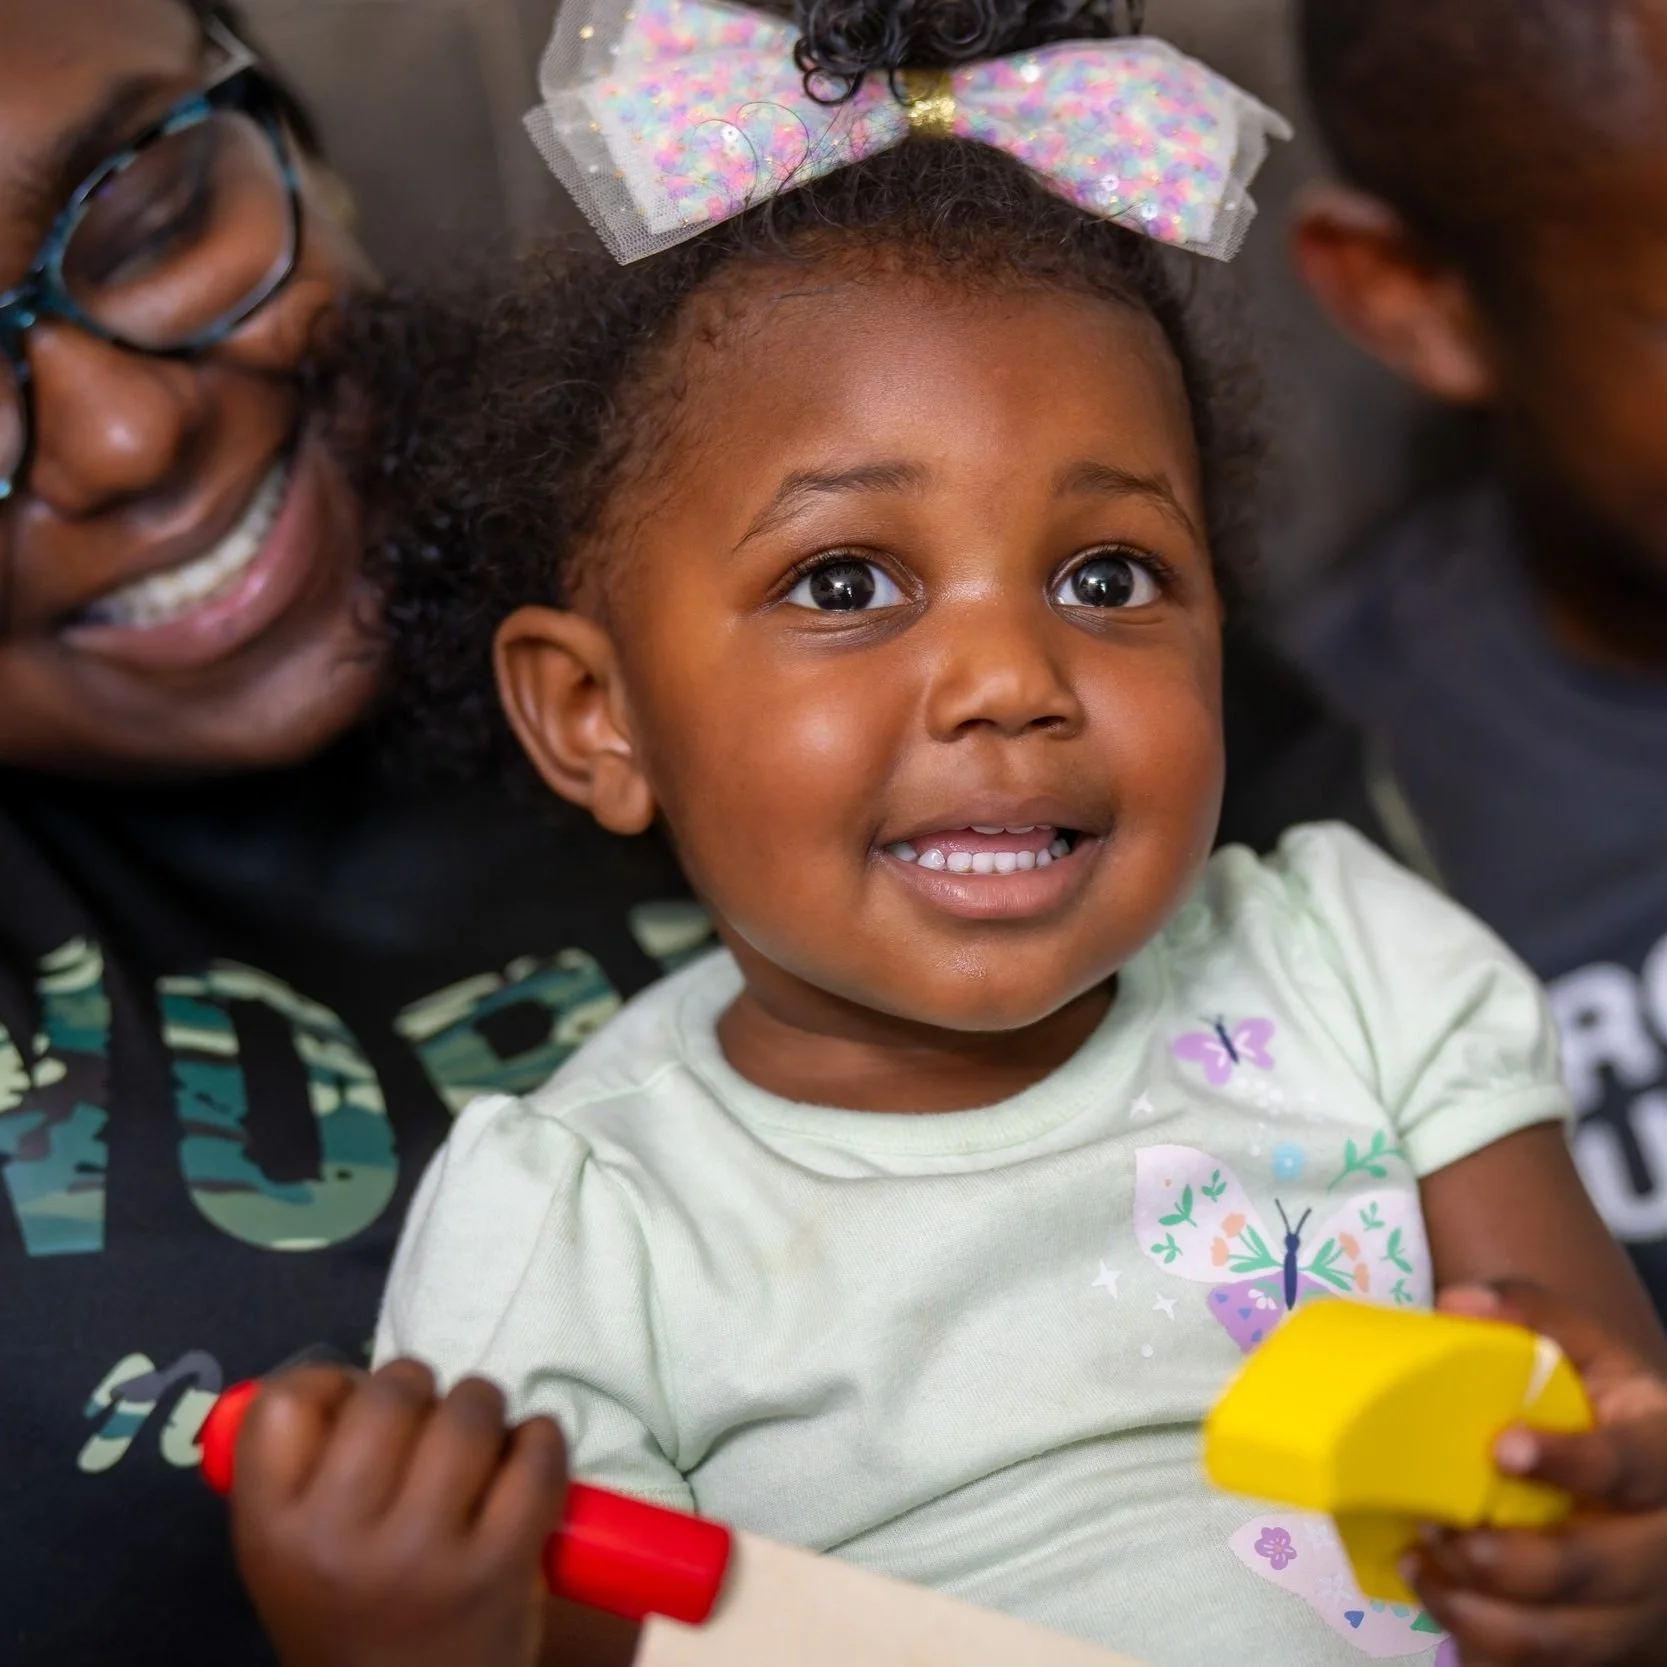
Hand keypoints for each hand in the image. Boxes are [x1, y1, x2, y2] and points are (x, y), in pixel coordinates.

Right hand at [229, 1359, 567, 1666]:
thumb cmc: (355, 1612)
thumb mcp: (293, 1552)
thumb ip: (302, 1467)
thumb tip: (342, 1372)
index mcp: (272, 1532)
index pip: (286, 1400)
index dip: (329, 1387)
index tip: (355, 1411)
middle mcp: (338, 1541)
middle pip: (392, 1390)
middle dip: (420, 1393)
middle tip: (428, 1431)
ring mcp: (421, 1555)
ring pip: (468, 1408)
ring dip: (482, 1411)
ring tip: (479, 1448)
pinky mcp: (499, 1567)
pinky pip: (535, 1453)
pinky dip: (539, 1442)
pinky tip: (525, 1463)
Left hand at [1405, 1281, 1666, 1664]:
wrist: (1648, 1478)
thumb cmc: (1603, 1410)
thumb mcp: (1587, 1351)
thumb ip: (1531, 1314)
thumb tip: (1457, 1304)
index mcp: (1665, 1455)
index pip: (1632, 1465)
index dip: (1573, 1462)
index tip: (1502, 1449)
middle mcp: (1666, 1542)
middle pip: (1600, 1571)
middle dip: (1512, 1563)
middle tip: (1436, 1527)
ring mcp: (1646, 1607)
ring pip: (1575, 1638)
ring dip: (1486, 1617)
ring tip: (1422, 1567)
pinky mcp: (1616, 1644)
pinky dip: (1496, 1658)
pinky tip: (1450, 1628)